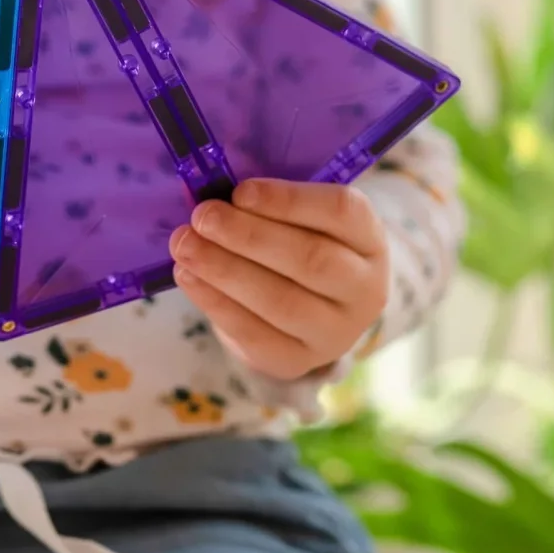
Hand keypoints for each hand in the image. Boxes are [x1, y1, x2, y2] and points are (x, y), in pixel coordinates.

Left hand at [169, 180, 387, 380]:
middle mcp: (365, 289)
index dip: (289, 200)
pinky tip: (187, 276)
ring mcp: (337, 332)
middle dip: (248, 235)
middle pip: (311, 259)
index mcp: (369, 238)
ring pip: (282, 301)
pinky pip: (255, 335)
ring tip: (185, 244)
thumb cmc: (296, 244)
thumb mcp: (299, 218)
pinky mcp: (299, 361)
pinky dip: (215, 302)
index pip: (341, 212)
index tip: (240, 191)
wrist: (307, 310)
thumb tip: (214, 191)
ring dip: (225, 269)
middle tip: (203, 216)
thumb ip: (266, 203)